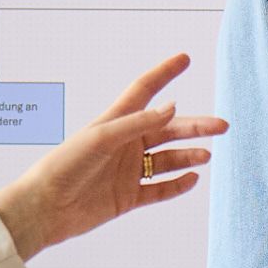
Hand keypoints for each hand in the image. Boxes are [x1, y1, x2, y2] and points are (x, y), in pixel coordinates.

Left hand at [0, 54, 222, 258]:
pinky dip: (177, 185)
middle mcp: (125, 144)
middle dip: (195, 126)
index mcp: (116, 122)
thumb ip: (138, 123)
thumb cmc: (65, 166)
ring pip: (168, 159)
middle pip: (167, 129)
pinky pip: (159, 189)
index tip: (184, 58)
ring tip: (206, 156)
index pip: (145, 91)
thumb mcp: (102, 137)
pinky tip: (192, 180)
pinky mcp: (128, 197)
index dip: (164, 73)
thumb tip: (172, 107)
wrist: (45, 208)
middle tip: (221, 125)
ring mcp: (128, 170)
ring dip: (189, 156)